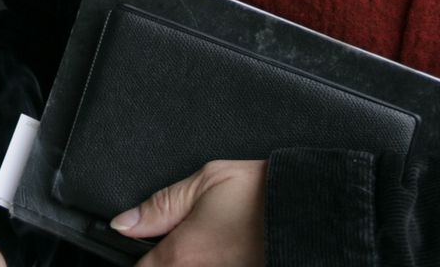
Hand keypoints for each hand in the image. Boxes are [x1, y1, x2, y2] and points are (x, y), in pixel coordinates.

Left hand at [115, 159, 266, 266]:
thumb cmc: (264, 194)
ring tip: (207, 243)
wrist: (314, 212)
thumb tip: (125, 223)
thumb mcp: (206, 181)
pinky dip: (213, 264)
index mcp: (184, 253)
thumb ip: (161, 205)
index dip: (136, 258)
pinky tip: (221, 251)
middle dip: (165, 260)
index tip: (139, 249)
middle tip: (180, 241)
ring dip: (189, 263)